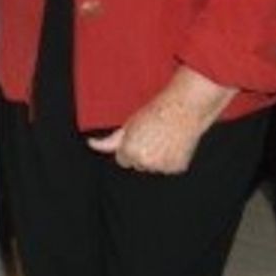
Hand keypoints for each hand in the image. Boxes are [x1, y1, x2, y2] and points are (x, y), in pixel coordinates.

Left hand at [88, 68, 236, 174]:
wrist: (184, 107)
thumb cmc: (155, 112)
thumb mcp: (129, 124)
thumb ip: (109, 141)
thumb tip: (91, 144)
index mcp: (129, 152)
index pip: (123, 160)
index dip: (130, 146)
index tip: (139, 135)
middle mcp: (144, 162)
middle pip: (138, 165)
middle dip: (143, 153)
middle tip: (153, 134)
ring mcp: (161, 167)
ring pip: (154, 167)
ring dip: (157, 157)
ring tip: (165, 137)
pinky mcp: (177, 168)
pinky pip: (169, 168)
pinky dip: (172, 159)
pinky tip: (174, 143)